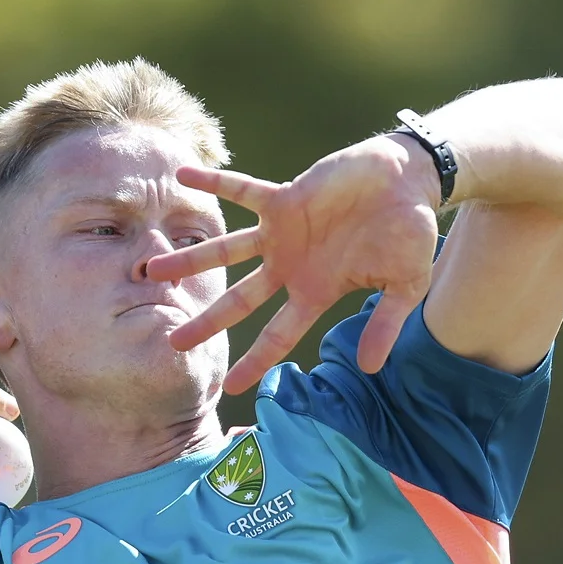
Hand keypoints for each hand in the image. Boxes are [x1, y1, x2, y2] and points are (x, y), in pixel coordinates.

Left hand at [146, 135, 441, 392]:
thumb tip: (370, 368)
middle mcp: (290, 265)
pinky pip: (242, 189)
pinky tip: (183, 176)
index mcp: (316, 291)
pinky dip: (215, 182)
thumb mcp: (405, 285)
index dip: (256, 361)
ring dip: (191, 258)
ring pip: (227, 250)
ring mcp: (282, 232)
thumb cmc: (409, 234)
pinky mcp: (284, 198)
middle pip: (239, 301)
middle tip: (172, 343)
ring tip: (153, 269)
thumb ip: (385, 324)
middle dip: (206, 322)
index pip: (279, 334)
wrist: (408, 181)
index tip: (230, 387)